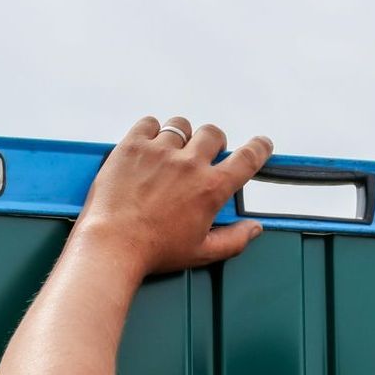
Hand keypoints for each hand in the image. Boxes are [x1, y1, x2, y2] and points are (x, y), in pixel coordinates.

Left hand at [74, 116, 273, 276]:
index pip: (247, 158)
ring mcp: (159, 151)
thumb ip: (235, 239)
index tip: (262, 144)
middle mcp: (189, 164)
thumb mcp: (202, 252)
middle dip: (214, 142)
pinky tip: (149, 146)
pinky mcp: (132, 146)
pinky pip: (149, 123)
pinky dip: (152, 130)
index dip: (259, 148)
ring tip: (172, 153)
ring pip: (181, 126)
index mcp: (211, 189)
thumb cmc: (155, 250)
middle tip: (204, 156)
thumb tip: (254, 229)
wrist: (113, 244)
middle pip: (213, 134)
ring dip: (182, 137)